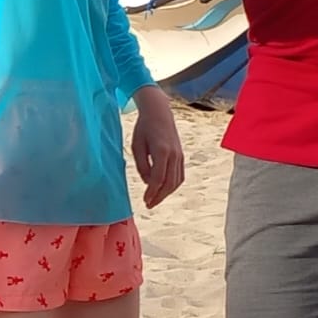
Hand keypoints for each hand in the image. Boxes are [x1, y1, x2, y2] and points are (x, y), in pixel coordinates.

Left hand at [130, 86, 184, 208]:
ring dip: (166, 193)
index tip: (145, 201)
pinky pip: (180, 175)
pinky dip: (172, 185)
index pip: (158, 179)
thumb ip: (142, 166)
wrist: (159, 112)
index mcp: (162, 151)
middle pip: (169, 183)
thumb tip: (148, 182)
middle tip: (149, 204)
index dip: (151, 192)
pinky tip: (164, 188)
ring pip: (176, 181)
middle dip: (159, 196)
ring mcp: (180, 155)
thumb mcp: (136, 146)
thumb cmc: (144, 128)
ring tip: (156, 199)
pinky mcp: (181, 155)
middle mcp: (174, 155)